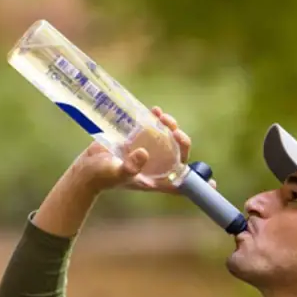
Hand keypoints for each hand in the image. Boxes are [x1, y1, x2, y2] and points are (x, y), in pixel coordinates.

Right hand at [68, 108, 207, 195]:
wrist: (84, 169)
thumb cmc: (101, 177)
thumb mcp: (116, 173)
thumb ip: (131, 167)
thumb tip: (144, 153)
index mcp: (154, 180)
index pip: (180, 184)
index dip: (197, 185)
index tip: (212, 182)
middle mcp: (154, 167)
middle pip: (178, 156)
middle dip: (182, 143)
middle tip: (176, 132)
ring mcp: (147, 153)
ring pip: (168, 141)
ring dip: (171, 128)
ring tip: (163, 117)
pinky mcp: (137, 141)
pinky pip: (152, 130)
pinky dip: (156, 120)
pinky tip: (155, 111)